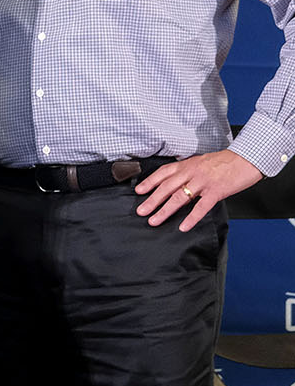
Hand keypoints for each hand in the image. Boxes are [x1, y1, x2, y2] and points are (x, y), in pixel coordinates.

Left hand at [135, 149, 262, 230]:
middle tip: (141, 211)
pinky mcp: (216, 191)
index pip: (163, 173)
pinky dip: (191, 218)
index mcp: (187, 165)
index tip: (138, 191)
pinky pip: (200, 207)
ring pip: (179, 197)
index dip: (150, 182)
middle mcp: (192, 172)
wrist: (247, 158)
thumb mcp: (201, 162)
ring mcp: (203, 182)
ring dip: (165, 210)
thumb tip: (176, 180)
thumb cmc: (225, 161)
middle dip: (152, 200)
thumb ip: (188, 170)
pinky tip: (183, 226)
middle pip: (166, 187)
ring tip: (154, 220)